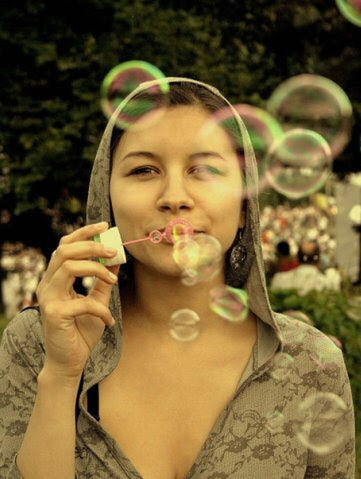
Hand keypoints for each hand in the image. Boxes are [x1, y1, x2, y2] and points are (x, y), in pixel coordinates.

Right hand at [36, 222, 120, 380]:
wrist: (70, 363)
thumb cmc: (81, 332)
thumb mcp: (97, 301)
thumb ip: (103, 281)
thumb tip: (117, 260)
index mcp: (56, 279)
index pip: (64, 245)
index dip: (84, 233)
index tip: (105, 226)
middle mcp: (48, 285)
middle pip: (65, 250)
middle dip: (92, 246)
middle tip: (114, 251)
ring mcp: (48, 299)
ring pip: (69, 267)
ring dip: (97, 270)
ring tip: (114, 282)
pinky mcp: (54, 314)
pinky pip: (83, 302)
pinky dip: (101, 310)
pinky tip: (109, 321)